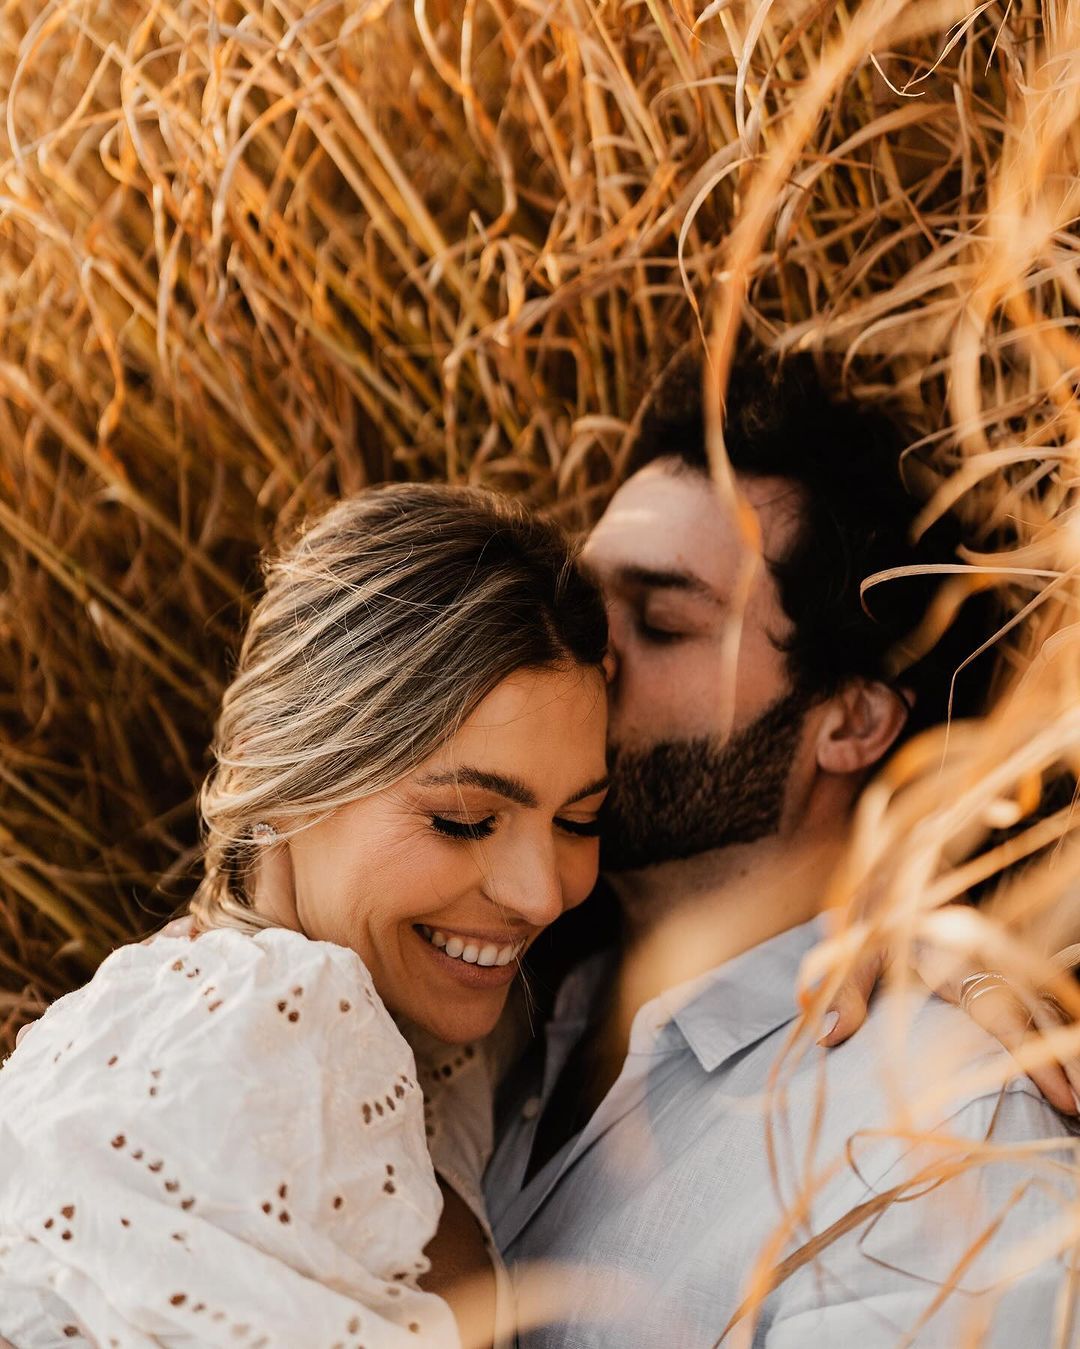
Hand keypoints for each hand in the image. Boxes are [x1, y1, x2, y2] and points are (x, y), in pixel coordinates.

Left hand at [809, 937, 1079, 1115]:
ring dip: (1061, 1046)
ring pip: (1042, 1005)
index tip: (1062, 1096)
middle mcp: (986, 963)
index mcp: (954, 961)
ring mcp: (997, 963)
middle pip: (1036, 1016)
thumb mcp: (855, 948)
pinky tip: (1061, 1060)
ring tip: (1076, 1098)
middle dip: (1062, 1061)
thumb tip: (826, 1037)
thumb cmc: (880, 912)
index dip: (1032, 1056)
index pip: (1002, 1014)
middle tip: (1078, 1110)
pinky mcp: (1000, 965)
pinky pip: (1033, 998)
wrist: (904, 865)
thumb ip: (846, 991)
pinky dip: (1049, 1026)